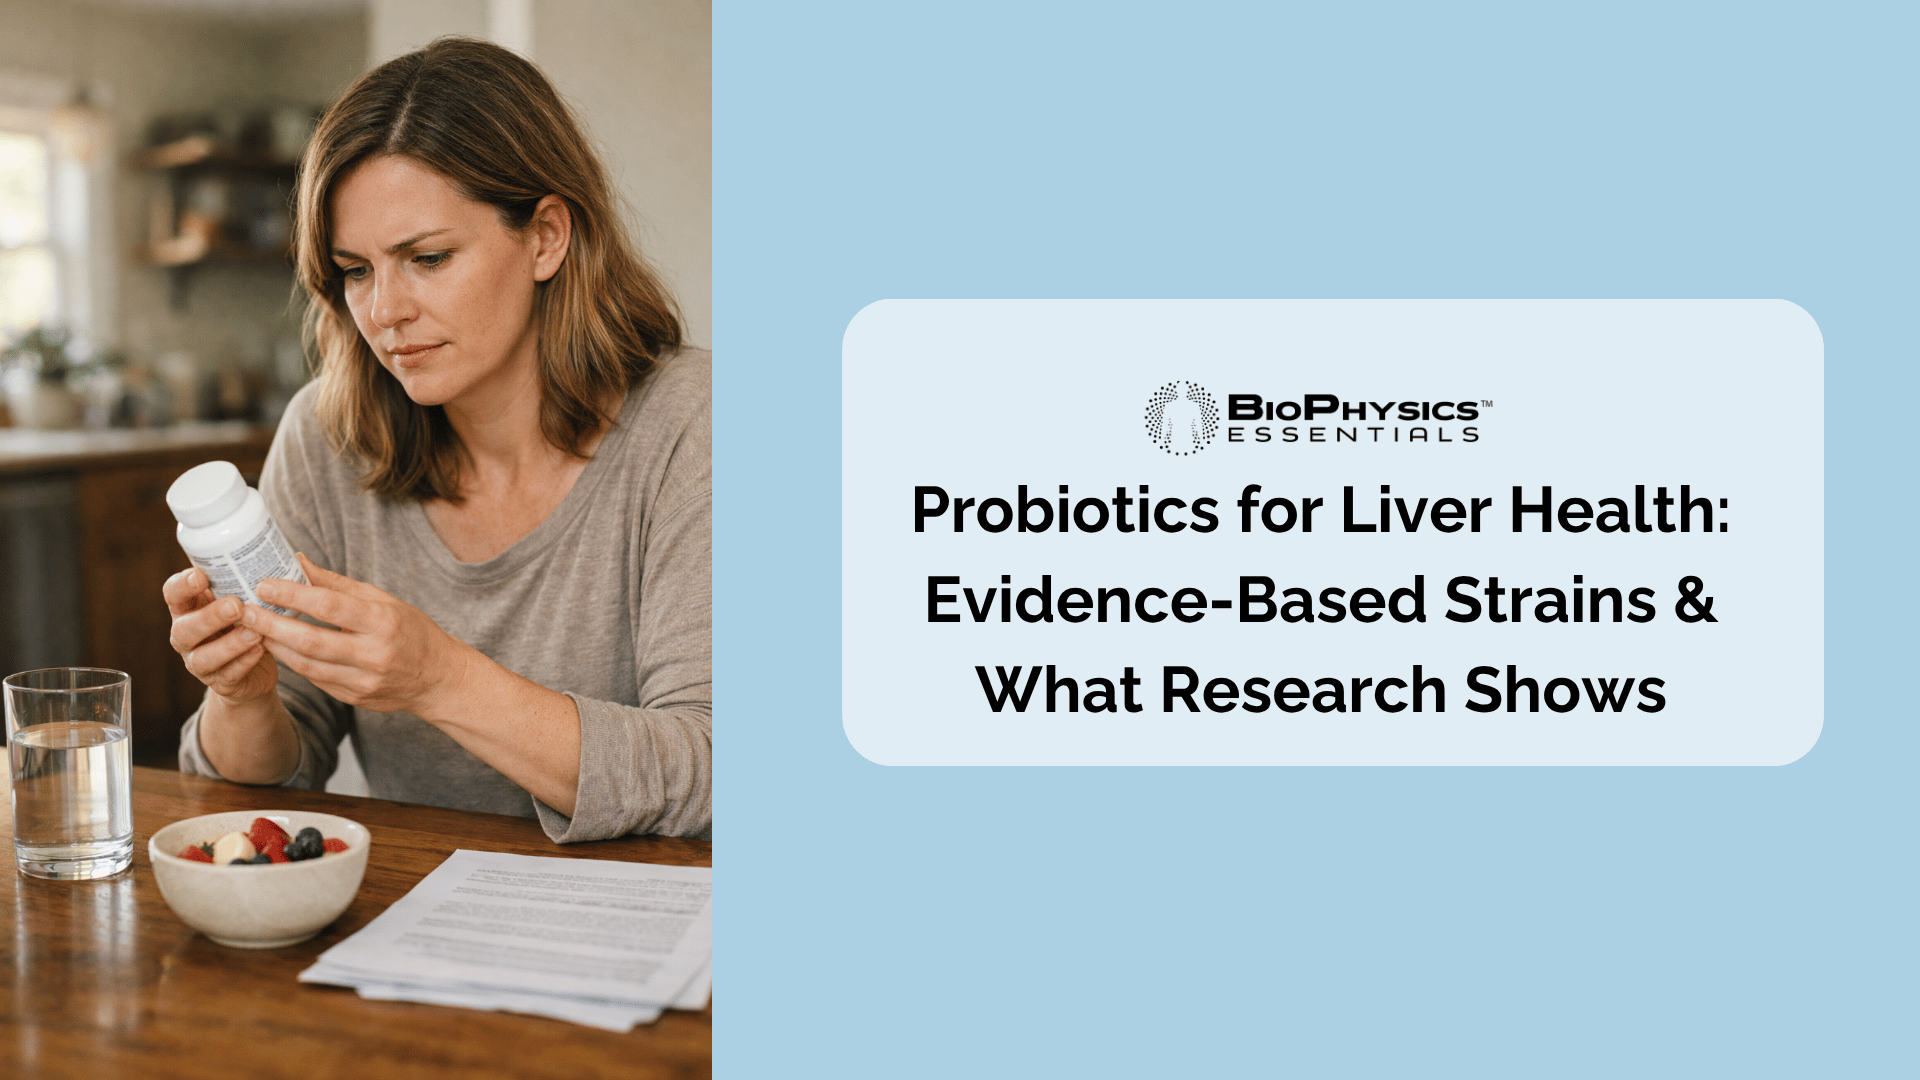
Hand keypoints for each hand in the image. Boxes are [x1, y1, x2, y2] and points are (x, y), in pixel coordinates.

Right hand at [164, 567, 277, 702]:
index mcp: (189, 609)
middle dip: (209, 617)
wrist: (254, 670)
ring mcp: (200, 662)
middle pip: (185, 629)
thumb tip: (298, 557)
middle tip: (236, 605)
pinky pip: (228, 675)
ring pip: (204, 657)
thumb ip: (256, 582)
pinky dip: (245, 662)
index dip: (182, 585)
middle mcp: (187, 636)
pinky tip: (261, 650)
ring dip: (230, 644)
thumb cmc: (247, 624)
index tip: (201, 575)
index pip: (173, 594)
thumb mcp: (247, 601)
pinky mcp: (220, 683)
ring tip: (255, 632)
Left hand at [244, 554, 470, 716]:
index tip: (265, 585)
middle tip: (245, 611)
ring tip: (254, 629)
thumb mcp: (383, 600)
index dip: (292, 595)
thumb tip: (297, 562)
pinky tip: (279, 648)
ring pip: (307, 665)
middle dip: (272, 625)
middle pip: (311, 640)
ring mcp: (364, 681)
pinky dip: (294, 662)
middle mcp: (374, 654)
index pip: (329, 606)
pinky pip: (316, 679)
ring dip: (276, 646)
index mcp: (383, 622)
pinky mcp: (355, 699)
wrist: (438, 678)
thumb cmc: (411, 631)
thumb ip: (337, 585)